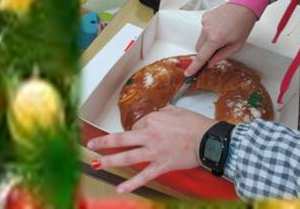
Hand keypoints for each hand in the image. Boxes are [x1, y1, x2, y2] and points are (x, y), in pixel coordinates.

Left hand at [86, 106, 215, 193]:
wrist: (209, 140)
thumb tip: (157, 115)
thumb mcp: (175, 110)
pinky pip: (144, 176)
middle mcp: (148, 135)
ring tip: (96, 164)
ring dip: (109, 160)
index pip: (136, 125)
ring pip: (127, 157)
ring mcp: (154, 152)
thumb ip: (162, 112)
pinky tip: (120, 188)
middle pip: (121, 139)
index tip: (144, 132)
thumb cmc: (194, 124)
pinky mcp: (162, 166)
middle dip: (103, 142)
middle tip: (90, 144)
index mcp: (151, 120)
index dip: (138, 129)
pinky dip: (132, 183)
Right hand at [186, 2, 257, 76]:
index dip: (195, 66)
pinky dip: (209, 31)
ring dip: (208, 40)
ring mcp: (204, 22)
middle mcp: (207, 30)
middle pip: (199, 48)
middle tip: (218, 48)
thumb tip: (210, 63)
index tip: (188, 73)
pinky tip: (220, 27)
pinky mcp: (204, 17)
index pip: (202, 56)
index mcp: (216, 39)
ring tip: (222, 34)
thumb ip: (222, 56)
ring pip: (201, 38)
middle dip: (205, 51)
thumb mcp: (236, 46)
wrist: (243, 7)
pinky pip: (203, 29)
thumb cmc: (243, 26)